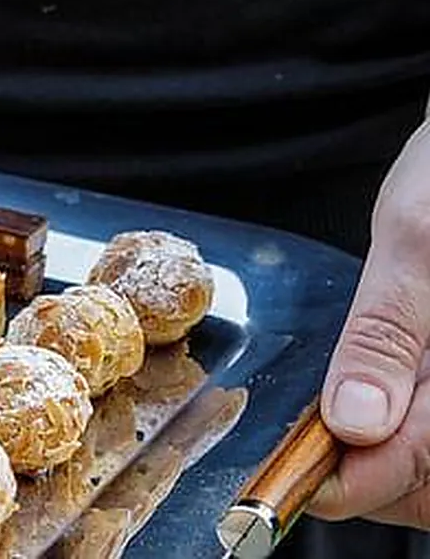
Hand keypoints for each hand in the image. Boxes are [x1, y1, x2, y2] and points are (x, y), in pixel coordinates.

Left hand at [311, 119, 429, 527]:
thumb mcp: (415, 235)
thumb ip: (387, 331)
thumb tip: (355, 419)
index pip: (425, 466)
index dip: (363, 484)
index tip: (301, 480)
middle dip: (376, 481)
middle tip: (304, 456)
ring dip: (390, 467)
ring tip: (327, 438)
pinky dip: (406, 440)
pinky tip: (370, 412)